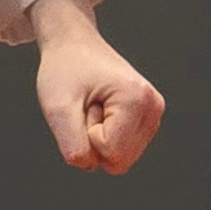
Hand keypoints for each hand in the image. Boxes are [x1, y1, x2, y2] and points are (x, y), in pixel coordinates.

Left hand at [26, 0, 164, 173]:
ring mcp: (153, 114)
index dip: (86, 135)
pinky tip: (100, 110)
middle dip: (94, 139)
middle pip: (119, 161)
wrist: (73, 44)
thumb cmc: (65, 69)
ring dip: (99, 137)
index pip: (110, 153)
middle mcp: (154, 108)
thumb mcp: (57, 107)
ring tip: (92, 106)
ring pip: (121, 159)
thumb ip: (72, 144)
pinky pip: (122, 150)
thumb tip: (89, 165)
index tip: (84, 105)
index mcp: (138, 100)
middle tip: (86, 107)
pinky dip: (105, 135)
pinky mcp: (147, 119)